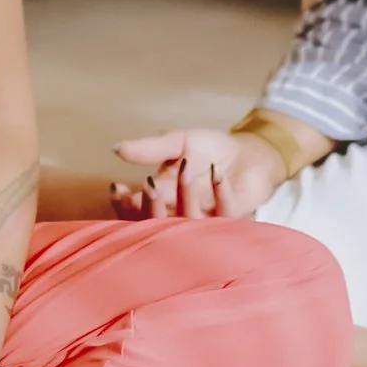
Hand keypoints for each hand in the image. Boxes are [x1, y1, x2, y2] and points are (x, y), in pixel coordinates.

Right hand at [118, 125, 290, 220]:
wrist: (250, 154)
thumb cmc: (210, 150)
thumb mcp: (177, 142)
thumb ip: (150, 148)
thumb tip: (117, 148)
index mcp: (162, 201)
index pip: (135, 211)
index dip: (125, 204)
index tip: (118, 188)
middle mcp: (181, 215)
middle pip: (157, 224)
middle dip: (150, 206)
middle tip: (148, 185)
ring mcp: (207, 220)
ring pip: (190, 221)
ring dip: (186, 196)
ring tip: (185, 169)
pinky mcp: (234, 218)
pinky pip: (226, 213)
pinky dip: (221, 192)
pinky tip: (217, 172)